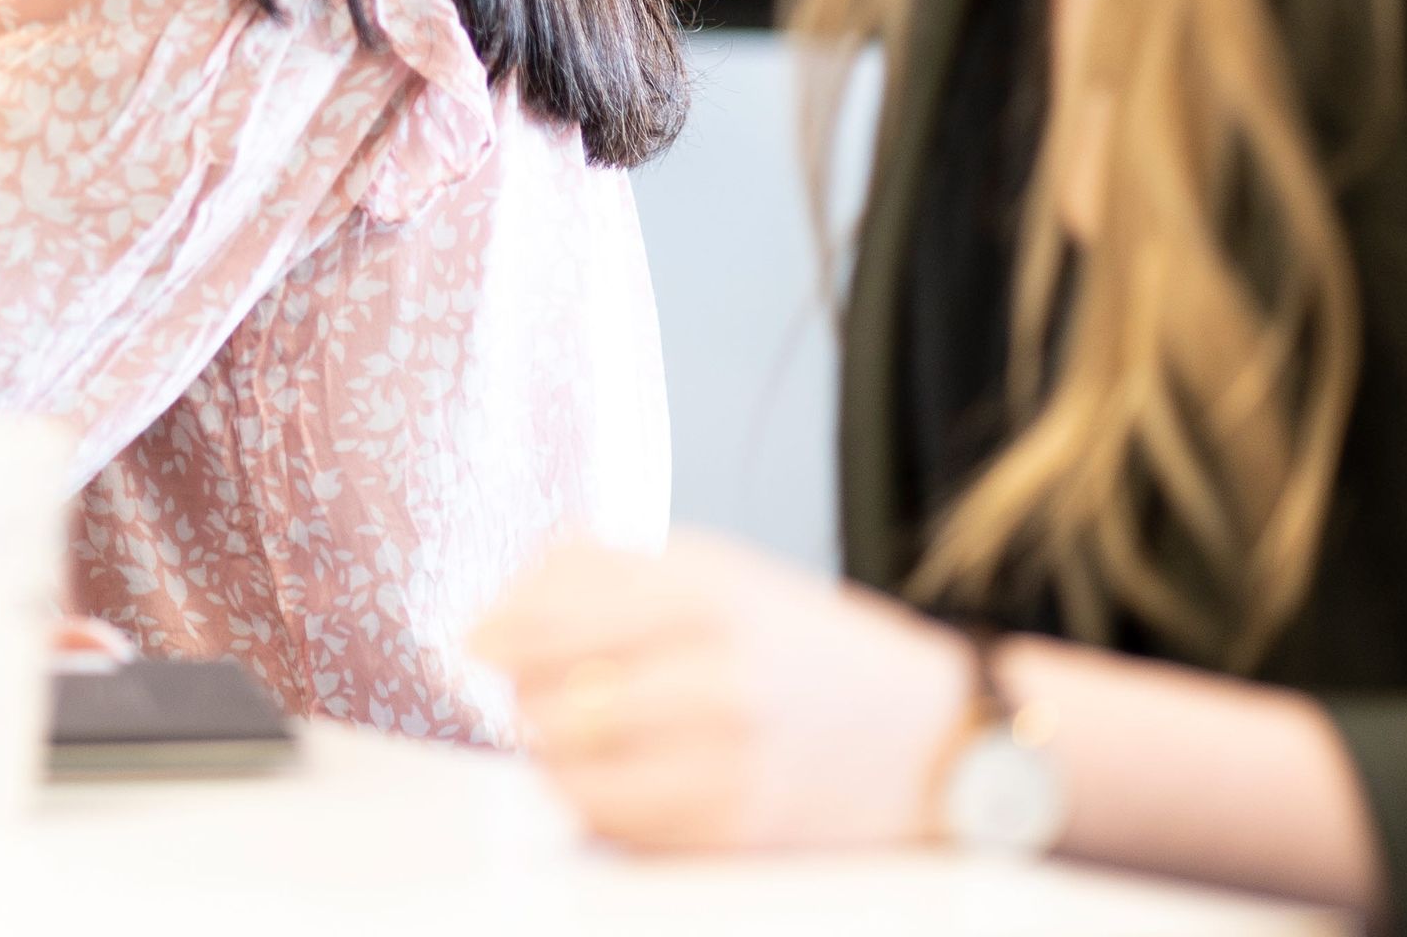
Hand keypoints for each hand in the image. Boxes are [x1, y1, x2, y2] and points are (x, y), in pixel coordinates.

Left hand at [468, 530, 972, 852]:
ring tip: (578, 735)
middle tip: (533, 691)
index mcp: (710, 594)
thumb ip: (599, 574)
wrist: (932, 738)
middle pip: (553, 701)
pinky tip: (623, 775)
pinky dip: (598, 803)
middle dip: (525, 698)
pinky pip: (616, 828)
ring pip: (573, 775)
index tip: (474, 642)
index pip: (556, 618)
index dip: (497, 635)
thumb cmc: (806, 647)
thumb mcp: (716, 571)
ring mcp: (728, 765)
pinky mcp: (733, 835)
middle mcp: (719, 679)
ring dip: (554, 756)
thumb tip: (490, 618)